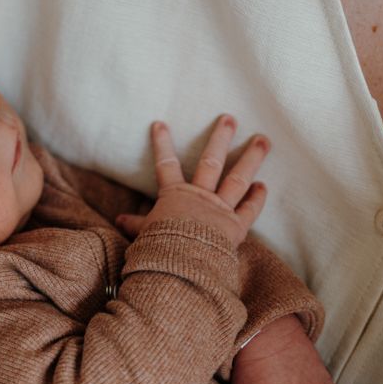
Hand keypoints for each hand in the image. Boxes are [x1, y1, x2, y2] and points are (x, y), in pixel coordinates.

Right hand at [116, 117, 267, 247]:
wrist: (181, 265)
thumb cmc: (160, 248)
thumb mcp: (144, 234)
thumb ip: (136, 224)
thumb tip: (119, 220)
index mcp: (175, 195)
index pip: (165, 164)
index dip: (161, 143)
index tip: (160, 123)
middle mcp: (200, 196)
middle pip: (211, 161)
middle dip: (220, 138)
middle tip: (230, 118)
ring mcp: (221, 209)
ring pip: (238, 178)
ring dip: (252, 158)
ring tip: (263, 140)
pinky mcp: (236, 227)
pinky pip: (250, 210)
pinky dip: (257, 198)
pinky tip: (263, 185)